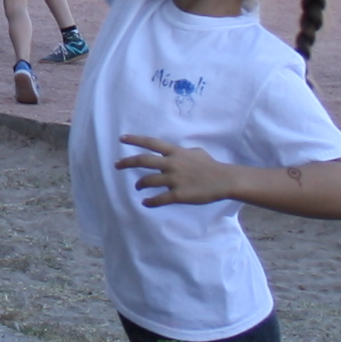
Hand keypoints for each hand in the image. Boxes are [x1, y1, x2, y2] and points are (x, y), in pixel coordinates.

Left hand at [115, 133, 230, 206]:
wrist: (224, 180)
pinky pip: (159, 199)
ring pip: (148, 181)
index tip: (121, 138)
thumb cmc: (211, 165)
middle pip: (144, 161)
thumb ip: (182, 152)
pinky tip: (145, 202)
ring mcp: (174, 180)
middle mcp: (172, 164)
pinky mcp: (178, 195)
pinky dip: (150, 201)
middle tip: (116, 165)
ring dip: (140, 184)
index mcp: (176, 152)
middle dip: (127, 162)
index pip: (151, 143)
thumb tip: (176, 152)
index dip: (135, 140)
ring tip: (137, 187)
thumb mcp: (196, 152)